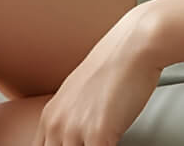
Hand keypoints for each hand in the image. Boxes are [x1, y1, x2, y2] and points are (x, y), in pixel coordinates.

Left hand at [37, 7, 164, 145]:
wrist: (133, 47)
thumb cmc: (115, 67)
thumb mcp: (81, 93)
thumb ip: (73, 118)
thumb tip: (81, 137)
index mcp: (50, 116)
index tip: (77, 145)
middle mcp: (56, 124)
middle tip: (91, 144)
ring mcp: (74, 130)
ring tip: (106, 141)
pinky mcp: (96, 134)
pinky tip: (117, 142)